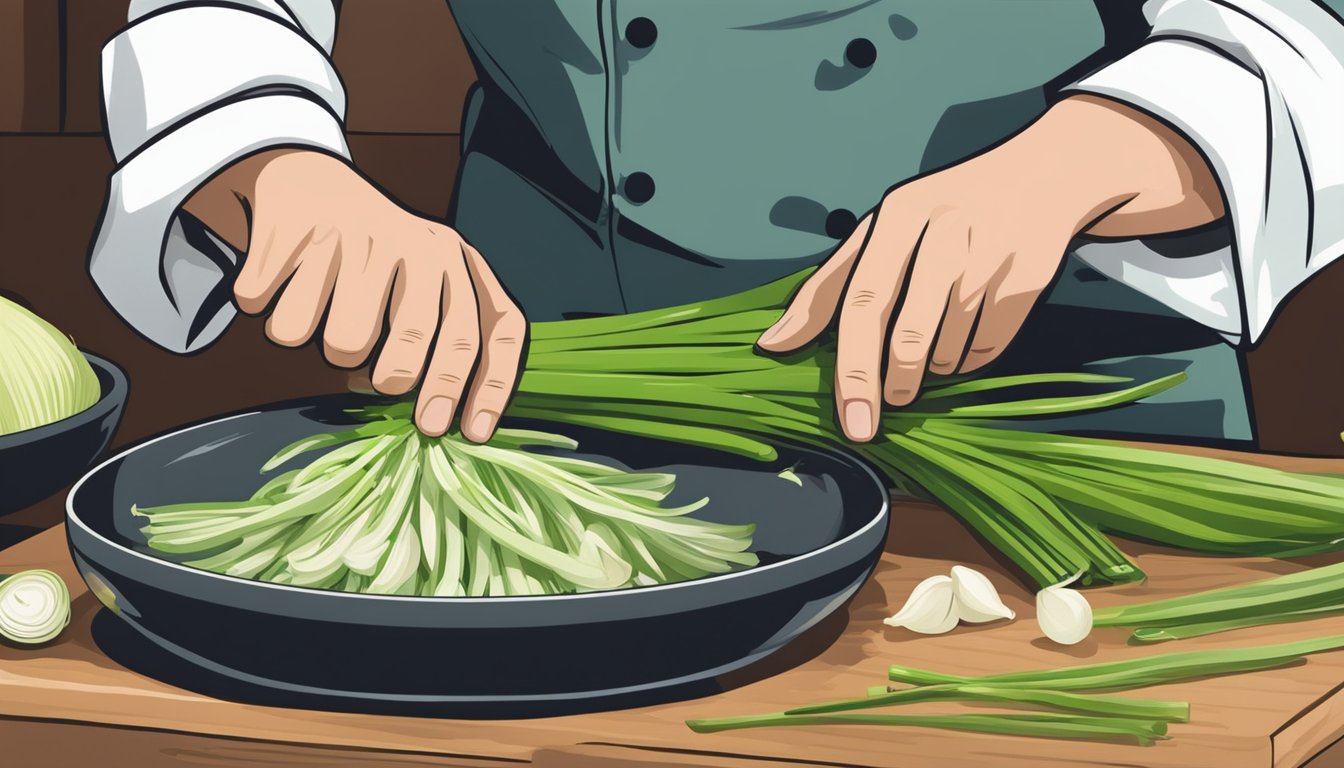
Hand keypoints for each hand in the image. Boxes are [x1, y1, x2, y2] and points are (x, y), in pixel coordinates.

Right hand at [185, 149, 524, 440]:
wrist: (312, 181)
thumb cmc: (380, 260)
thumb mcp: (427, 287)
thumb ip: (440, 343)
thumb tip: (435, 422)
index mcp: (460, 262)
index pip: (494, 329)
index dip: (489, 387)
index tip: (469, 434)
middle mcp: (419, 243)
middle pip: (417, 338)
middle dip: (397, 379)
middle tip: (380, 385)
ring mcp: (359, 233)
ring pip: (343, 341)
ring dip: (327, 350)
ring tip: (329, 321)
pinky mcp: (298, 230)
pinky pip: (280, 314)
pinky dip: (274, 313)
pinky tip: (285, 287)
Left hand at [757, 95, 1223, 441]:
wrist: (1042, 174)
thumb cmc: (941, 213)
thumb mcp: (879, 233)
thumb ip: (824, 289)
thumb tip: (771, 344)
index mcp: (898, 214)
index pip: (863, 303)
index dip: (853, 369)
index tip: (852, 420)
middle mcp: (945, 229)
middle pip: (908, 334)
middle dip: (895, 383)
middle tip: (892, 401)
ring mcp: (991, 252)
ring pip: (951, 348)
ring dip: (936, 370)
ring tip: (932, 352)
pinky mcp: (1030, 275)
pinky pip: (990, 348)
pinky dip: (971, 360)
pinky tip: (963, 343)